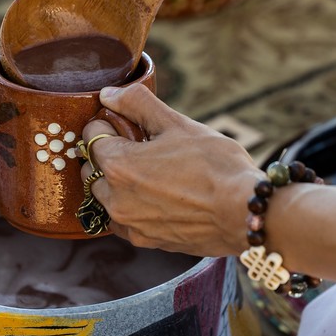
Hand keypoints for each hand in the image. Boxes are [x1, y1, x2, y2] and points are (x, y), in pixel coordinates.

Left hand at [79, 84, 259, 256]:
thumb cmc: (215, 165)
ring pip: (105, 195)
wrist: (244, 212)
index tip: (129, 125)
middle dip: (109, 153)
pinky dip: (131, 206)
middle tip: (140, 146)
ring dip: (116, 182)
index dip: (109, 124)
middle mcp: (115, 198)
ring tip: (150, 173)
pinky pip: (123, 219)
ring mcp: (129, 223)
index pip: (92, 135)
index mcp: (119, 164)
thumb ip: (137, 103)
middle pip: (93, 167)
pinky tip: (157, 196)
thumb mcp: (177, 124)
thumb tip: (108, 94)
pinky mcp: (145, 240)